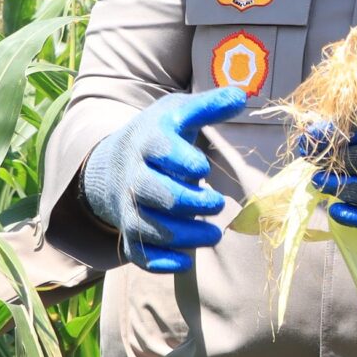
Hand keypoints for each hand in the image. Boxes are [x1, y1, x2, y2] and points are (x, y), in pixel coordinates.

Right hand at [81, 87, 248, 271]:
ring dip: (184, 235)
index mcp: (148, 142)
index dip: (182, 160)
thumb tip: (242, 94)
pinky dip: (160, 261)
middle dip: (190, 202)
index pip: (160, 149)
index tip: (202, 167)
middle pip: (157, 193)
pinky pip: (139, 253)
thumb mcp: (178, 113)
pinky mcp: (130, 232)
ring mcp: (130, 207)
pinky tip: (185, 262)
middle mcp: (134, 176)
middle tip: (217, 203)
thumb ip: (209, 106)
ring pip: (150, 227)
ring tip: (214, 234)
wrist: (114, 163)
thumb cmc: (159, 136)